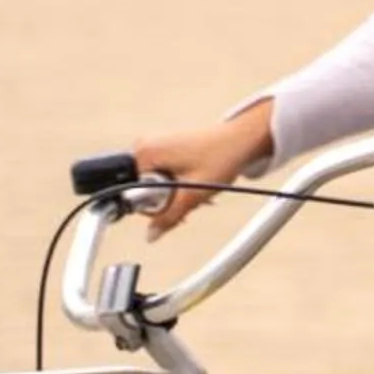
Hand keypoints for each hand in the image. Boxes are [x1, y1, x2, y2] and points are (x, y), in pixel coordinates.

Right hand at [131, 101, 275, 239]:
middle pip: (140, 190)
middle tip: (189, 200)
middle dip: (164, 202)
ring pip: (153, 186)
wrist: (243, 138)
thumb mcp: (192, 195)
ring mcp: (155, 147)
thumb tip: (150, 235)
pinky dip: (178, 186)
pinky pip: (162, 177)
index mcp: (143, 153)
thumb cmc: (222, 156)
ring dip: (174, 195)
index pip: (129, 193)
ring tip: (197, 191)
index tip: (174, 204)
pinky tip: (195, 184)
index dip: (152, 206)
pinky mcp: (166, 150)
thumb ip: (168, 217)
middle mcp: (144, 147)